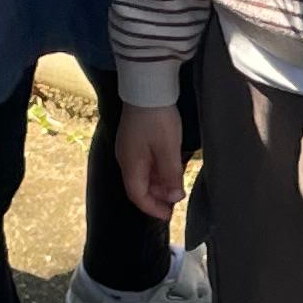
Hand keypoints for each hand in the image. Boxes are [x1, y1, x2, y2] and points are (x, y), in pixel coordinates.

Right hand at [113, 102, 186, 221]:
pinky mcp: (135, 139)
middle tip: (176, 201)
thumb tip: (173, 198)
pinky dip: (157, 170)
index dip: (152, 208)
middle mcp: (126, 159)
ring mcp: (129, 148)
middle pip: (139, 186)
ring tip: (176, 187)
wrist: (146, 87)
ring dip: (158, 183)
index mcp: (131, 165)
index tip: (168, 215)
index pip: (137, 195)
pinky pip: (144, 162)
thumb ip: (170, 176)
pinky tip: (170, 169)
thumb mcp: (168, 149)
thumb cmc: (158, 119)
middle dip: (157, 197)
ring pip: (143, 174)